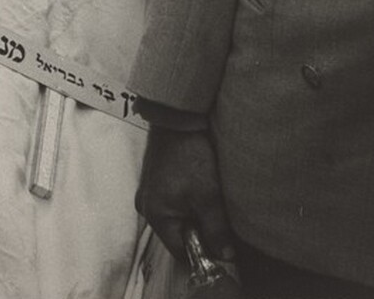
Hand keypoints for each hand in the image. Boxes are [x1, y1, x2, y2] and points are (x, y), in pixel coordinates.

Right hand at [135, 125, 233, 262]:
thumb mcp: (208, 195)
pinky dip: (187, 199)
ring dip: (194, 213)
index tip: (223, 246)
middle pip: (177, 233)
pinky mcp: (154, 178)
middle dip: (199, 230)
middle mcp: (146, 206)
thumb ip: (216, 230)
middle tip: (219, 217)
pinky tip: (199, 185)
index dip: (204, 252)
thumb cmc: (189, 156)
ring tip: (209, 197)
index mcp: (155, 215)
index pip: (181, 250)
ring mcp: (148, 191)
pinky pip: (171, 200)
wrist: (176, 117)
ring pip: (176, 215)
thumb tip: (226, 257)